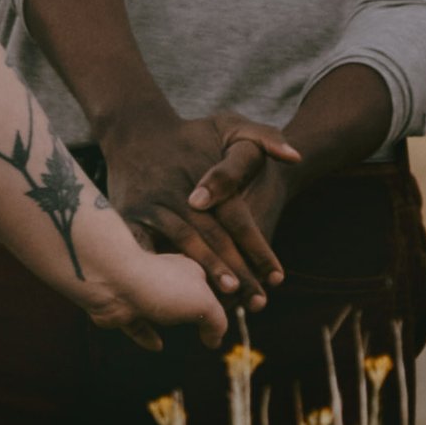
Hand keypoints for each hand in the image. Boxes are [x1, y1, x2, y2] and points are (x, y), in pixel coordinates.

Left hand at [74, 233, 229, 355]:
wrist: (113, 282)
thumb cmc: (162, 287)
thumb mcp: (204, 304)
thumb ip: (217, 322)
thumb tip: (215, 340)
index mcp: (189, 267)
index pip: (213, 281)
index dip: (224, 295)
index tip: (235, 312)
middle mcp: (166, 275)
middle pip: (184, 291)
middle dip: (194, 303)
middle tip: (207, 326)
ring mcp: (142, 290)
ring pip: (159, 305)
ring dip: (168, 317)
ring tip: (179, 328)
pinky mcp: (123, 308)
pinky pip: (137, 323)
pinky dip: (146, 334)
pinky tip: (156, 346)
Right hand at [96, 99, 295, 310]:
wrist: (134, 129)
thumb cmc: (190, 133)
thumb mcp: (230, 124)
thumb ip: (266, 138)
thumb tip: (295, 157)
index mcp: (206, 176)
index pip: (238, 217)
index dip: (258, 248)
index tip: (277, 277)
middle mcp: (179, 192)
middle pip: (213, 237)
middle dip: (238, 270)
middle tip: (258, 299)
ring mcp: (153, 204)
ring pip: (185, 244)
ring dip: (207, 271)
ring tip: (228, 296)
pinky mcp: (130, 216)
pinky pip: (148, 248)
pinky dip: (164, 270)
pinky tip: (178, 292)